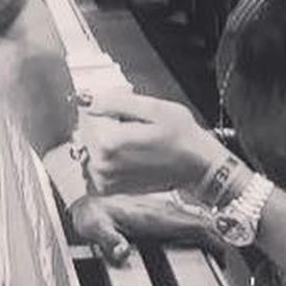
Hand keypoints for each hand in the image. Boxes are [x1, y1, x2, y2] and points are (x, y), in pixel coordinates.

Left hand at [69, 190, 219, 257]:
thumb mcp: (95, 226)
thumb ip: (109, 239)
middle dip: (218, 237)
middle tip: (228, 256)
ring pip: (193, 220)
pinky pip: (183, 220)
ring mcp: (160, 212)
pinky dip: (196, 229)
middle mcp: (161, 212)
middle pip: (199, 223)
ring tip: (222, 249)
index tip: (225, 251)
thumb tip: (122, 252)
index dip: (212, 237)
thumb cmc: (89, 213)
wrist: (83, 200)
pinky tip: (201, 239)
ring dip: (209, 232)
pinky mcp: (156, 214)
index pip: (191, 224)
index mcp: (153, 216)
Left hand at [82, 94, 221, 196]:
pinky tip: (129, 150)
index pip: (88, 111)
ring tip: (134, 135)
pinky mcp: (108, 187)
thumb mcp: (155, 108)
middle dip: (106, 119)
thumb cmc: (183, 139)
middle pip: (87, 129)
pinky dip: (107, 153)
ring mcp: (104, 178)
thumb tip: (90, 99)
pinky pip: (95, 161)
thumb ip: (118, 101)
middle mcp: (102, 163)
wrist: (197, 168)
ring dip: (107, 136)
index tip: (126, 101)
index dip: (108, 101)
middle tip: (134, 119)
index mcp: (110, 142)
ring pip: (91, 144)